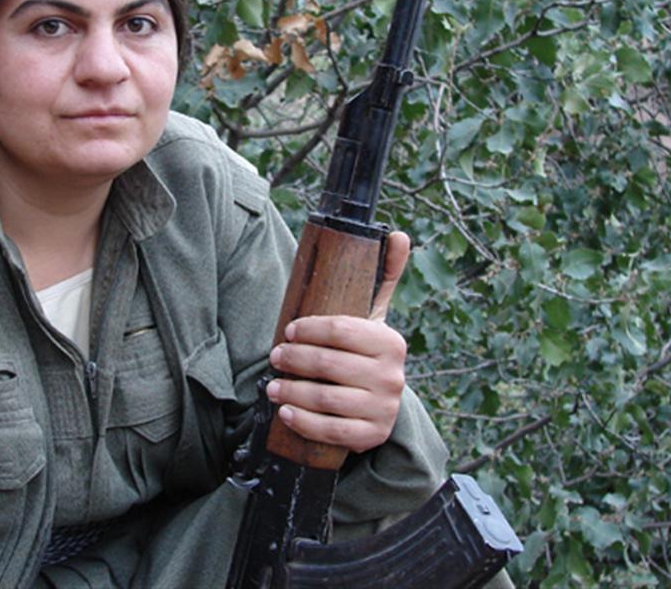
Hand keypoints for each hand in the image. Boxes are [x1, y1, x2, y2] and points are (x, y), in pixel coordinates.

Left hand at [266, 231, 409, 454]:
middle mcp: (392, 377)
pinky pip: (332, 432)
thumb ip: (383, 277)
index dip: (309, 330)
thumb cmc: (365, 353)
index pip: (342, 330)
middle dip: (294, 360)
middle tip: (274, 357)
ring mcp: (382, 409)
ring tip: (272, 386)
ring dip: (293, 392)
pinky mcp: (370, 437)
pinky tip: (286, 412)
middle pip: (330, 364)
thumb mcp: (374, 317)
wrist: (378, 405)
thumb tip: (398, 234)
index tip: (288, 330)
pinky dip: (304, 422)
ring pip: (327, 399)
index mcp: (391, 343)